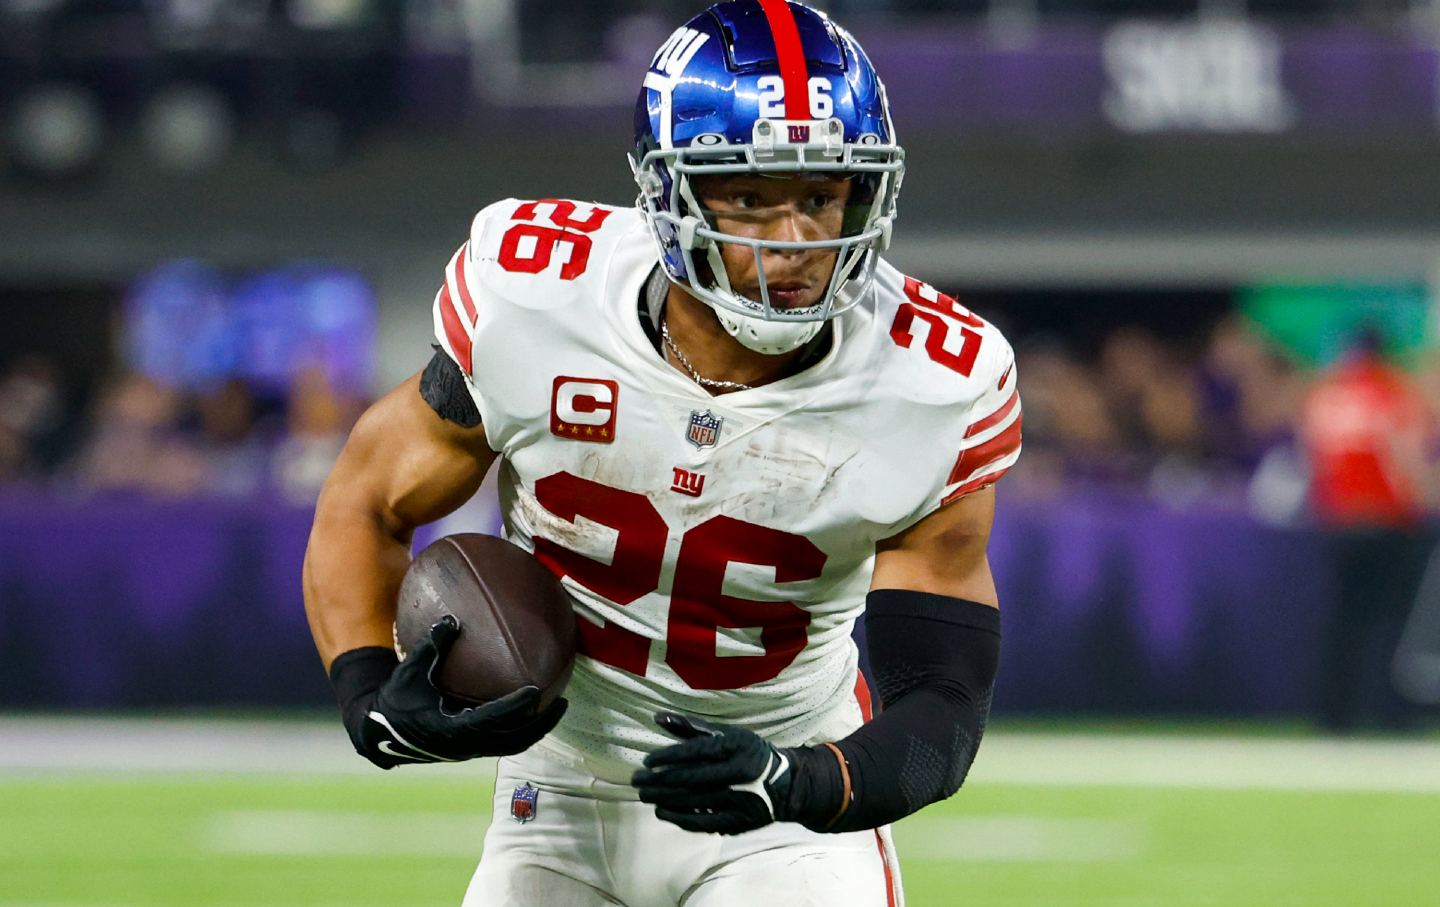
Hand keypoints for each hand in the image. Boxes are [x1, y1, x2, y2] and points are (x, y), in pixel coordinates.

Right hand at [347, 617, 566, 768]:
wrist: (380, 730)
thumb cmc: (396, 697)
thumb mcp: (411, 670)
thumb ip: (432, 646)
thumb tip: (451, 619)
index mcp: (451, 728)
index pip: (492, 718)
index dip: (515, 706)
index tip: (536, 691)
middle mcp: (465, 745)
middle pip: (514, 740)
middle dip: (541, 723)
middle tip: (563, 702)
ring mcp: (470, 750)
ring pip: (512, 745)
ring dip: (536, 729)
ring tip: (557, 707)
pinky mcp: (471, 749)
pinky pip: (504, 742)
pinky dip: (522, 729)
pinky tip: (533, 710)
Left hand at [630, 712, 796, 834]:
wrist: (784, 785)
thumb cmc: (748, 753)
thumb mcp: (727, 734)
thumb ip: (692, 728)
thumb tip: (658, 717)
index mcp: (737, 747)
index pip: (696, 753)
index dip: (668, 757)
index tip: (647, 761)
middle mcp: (739, 774)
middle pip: (691, 779)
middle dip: (659, 780)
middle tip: (637, 780)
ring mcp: (740, 801)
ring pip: (694, 802)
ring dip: (664, 799)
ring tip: (644, 794)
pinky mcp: (739, 822)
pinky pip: (703, 822)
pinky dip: (679, 818)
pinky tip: (662, 811)